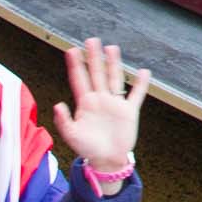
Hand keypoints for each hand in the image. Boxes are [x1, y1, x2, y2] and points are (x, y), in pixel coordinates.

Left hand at [52, 39, 149, 179]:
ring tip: (112, 48)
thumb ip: (64, 120)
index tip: (71, 51)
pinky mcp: (129, 111)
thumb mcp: (72, 136)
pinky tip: (143, 72)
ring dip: (114, 64)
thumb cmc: (88, 149)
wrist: (107, 160)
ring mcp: (115, 103)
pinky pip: (136, 94)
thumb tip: (58, 104)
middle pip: (97, 73)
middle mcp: (100, 99)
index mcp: (85, 104)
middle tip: (92, 40)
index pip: (79, 80)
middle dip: (94, 57)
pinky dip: (141, 84)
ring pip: (114, 78)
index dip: (76, 65)